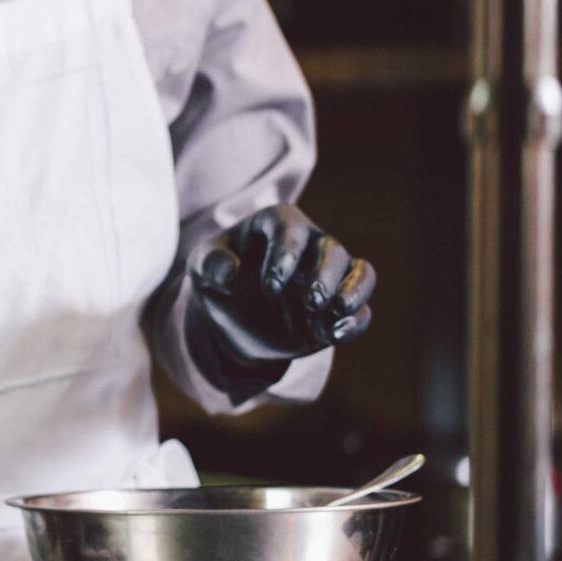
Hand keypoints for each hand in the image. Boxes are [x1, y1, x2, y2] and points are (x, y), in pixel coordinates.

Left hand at [188, 205, 376, 356]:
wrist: (231, 314)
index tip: (270, 286)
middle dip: (325, 275)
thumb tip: (232, 276)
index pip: (290, 228)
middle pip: (332, 249)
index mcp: (276, 225)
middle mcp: (310, 245)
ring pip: (360, 273)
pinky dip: (355, 321)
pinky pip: (361, 310)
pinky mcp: (338, 308)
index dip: (286, 253)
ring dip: (354, 291)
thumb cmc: (218, 277)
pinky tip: (335, 335)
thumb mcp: (200, 268)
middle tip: (310, 301)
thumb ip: (210, 265)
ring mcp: (329, 276)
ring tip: (337, 311)